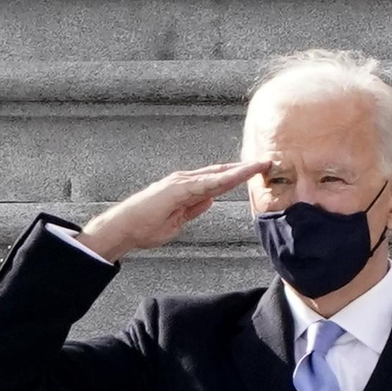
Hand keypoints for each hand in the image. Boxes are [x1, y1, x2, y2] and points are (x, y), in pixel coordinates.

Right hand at [77, 160, 270, 262]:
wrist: (124, 228)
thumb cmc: (146, 227)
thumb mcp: (177, 221)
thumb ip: (194, 209)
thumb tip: (210, 200)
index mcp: (186, 189)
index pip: (217, 180)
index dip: (236, 176)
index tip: (255, 173)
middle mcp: (185, 180)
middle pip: (221, 173)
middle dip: (244, 168)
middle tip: (266, 162)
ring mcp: (181, 182)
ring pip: (217, 174)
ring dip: (240, 170)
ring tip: (261, 165)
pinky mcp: (178, 188)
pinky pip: (207, 182)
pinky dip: (225, 178)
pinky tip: (240, 174)